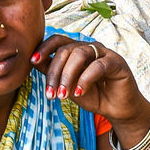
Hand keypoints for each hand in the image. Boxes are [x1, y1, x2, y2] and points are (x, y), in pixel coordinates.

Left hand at [31, 35, 149, 125]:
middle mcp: (90, 47)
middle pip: (66, 49)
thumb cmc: (93, 95)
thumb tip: (33, 61)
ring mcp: (104, 53)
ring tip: (63, 95)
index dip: (44, 48)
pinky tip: (79, 93)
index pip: (58, 40)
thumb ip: (54, 73)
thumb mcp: (68, 86)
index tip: (32, 61)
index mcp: (77, 49)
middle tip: (50, 93)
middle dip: (55, 72)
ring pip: (80, 54)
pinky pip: (97, 66)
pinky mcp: (116, 62)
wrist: (117, 109)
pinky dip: (85, 80)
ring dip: (68, 76)